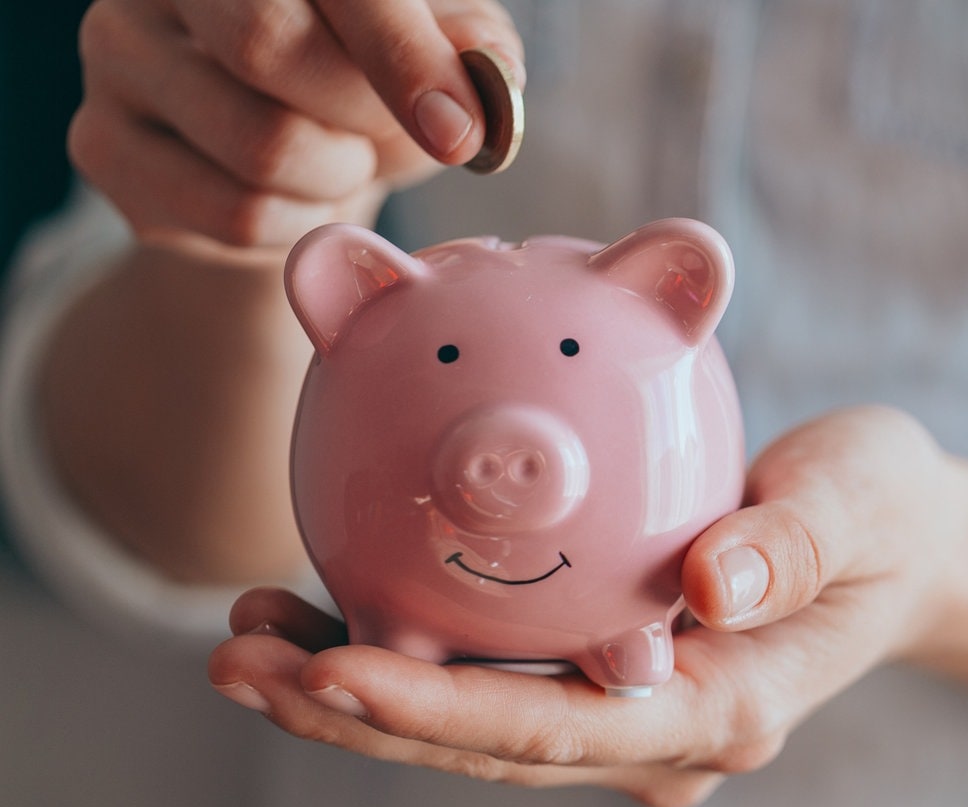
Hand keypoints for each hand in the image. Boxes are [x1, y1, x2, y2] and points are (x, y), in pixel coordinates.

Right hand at [69, 0, 523, 247]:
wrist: (278, 137)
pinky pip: (233, 215)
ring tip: (343, 160)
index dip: (402, 55)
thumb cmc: (370, 70)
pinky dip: (297, 225)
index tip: (457, 131)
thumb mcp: (440, 41)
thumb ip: (471, 47)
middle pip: (267, 46)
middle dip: (366, 117)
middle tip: (399, 135)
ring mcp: (118, 53)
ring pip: (258, 148)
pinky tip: (297, 196)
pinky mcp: (102, 144)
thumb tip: (485, 87)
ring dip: (338, 180)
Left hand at [208, 407, 967, 806]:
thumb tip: (714, 588)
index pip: (561, 727)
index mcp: (720, 705)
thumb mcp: (866, 499)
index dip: (441, 715)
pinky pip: (491, 675)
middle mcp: (661, 728)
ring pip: (473, 720)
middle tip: (240, 657)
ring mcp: (629, 710)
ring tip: (245, 635)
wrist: (901, 545)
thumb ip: (797, 542)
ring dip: (354, 690)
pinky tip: (323, 604)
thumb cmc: (886, 513)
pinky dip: (404, 650)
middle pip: (489, 744)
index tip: (332, 668)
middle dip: (358, 713)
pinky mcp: (605, 674)